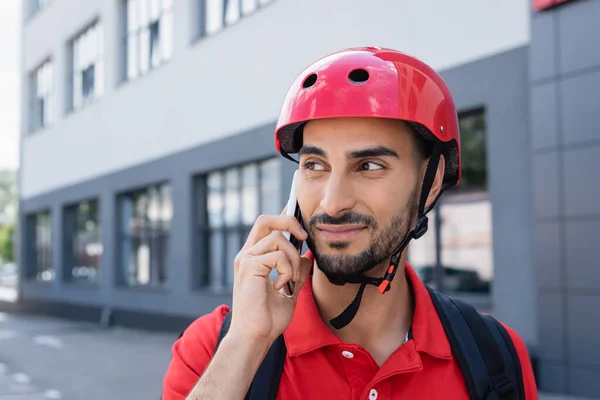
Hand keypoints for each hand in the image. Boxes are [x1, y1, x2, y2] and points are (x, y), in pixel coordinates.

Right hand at [228, 212, 312, 345]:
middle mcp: (247, 255)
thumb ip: (296, 273)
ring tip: (291, 278)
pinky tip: (281, 286)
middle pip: (265, 221)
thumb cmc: (267, 319)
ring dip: (293, 257)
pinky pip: (278, 255)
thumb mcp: (289, 292)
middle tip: (303, 236)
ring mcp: (246, 260)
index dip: (282, 216)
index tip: (296, 209)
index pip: (266, 228)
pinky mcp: (249, 266)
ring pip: (278, 238)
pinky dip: (287, 270)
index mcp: (254, 259)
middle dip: (288, 221)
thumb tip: (307, 257)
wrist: (255, 337)